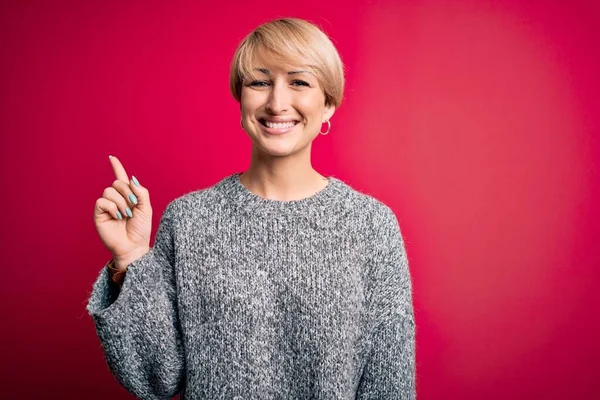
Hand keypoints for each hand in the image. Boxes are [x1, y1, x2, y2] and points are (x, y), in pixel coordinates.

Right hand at [94, 155, 151, 271]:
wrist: (134, 246)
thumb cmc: (141, 230)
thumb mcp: (146, 208)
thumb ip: (141, 192)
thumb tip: (131, 179)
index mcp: (128, 196)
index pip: (121, 179)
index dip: (117, 167)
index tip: (112, 157)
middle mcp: (116, 199)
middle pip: (117, 183)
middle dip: (128, 193)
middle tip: (133, 207)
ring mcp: (107, 206)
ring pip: (109, 191)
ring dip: (121, 203)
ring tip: (126, 215)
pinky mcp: (99, 213)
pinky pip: (102, 201)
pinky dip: (112, 207)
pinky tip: (117, 217)